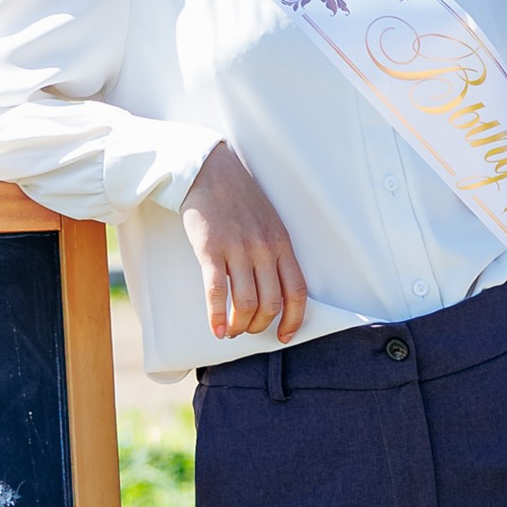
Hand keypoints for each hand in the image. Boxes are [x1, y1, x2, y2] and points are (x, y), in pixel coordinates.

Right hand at [181, 141, 308, 342]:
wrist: (208, 170)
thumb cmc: (238, 198)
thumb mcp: (268, 222)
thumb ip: (273, 252)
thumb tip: (272, 288)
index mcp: (282, 244)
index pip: (297, 291)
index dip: (294, 320)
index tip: (285, 336)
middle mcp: (264, 249)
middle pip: (271, 303)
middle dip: (261, 326)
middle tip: (248, 331)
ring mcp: (238, 249)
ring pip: (246, 304)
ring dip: (239, 326)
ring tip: (230, 331)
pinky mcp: (211, 249)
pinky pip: (217, 292)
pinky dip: (217, 317)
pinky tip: (215, 329)